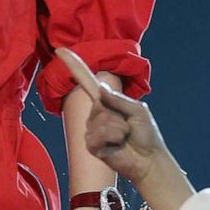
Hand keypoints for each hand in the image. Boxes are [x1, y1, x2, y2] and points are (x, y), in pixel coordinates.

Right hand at [56, 48, 192, 209]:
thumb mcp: (137, 110)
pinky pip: (98, 135)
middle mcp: (96, 113)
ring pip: (100, 120)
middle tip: (128, 128)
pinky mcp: (91, 145)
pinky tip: (117, 147)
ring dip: (118, 129)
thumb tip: (100, 88)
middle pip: (98, 105)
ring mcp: (91, 130)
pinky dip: (114, 139)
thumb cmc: (145, 134)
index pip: (86, 80)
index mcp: (106, 101)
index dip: (74, 65)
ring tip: (124, 138)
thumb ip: (118, 99)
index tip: (60, 49)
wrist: (148, 160)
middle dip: (118, 115)